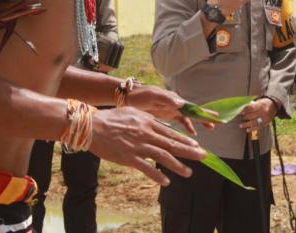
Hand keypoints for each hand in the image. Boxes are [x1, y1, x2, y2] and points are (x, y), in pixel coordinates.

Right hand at [89, 106, 205, 186]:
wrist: (92, 126)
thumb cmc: (112, 118)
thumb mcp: (133, 113)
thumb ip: (147, 120)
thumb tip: (157, 125)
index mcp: (148, 123)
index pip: (171, 133)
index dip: (185, 140)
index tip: (196, 145)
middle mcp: (146, 134)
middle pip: (172, 144)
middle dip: (189, 151)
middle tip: (203, 156)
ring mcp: (138, 146)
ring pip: (163, 156)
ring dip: (177, 165)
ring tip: (189, 172)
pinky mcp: (128, 158)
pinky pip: (146, 168)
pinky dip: (157, 175)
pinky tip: (166, 181)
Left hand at [126, 84, 213, 134]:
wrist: (128, 98)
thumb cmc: (140, 94)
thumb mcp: (153, 95)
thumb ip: (167, 99)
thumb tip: (182, 103)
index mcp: (174, 99)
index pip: (192, 106)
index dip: (204, 112)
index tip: (215, 116)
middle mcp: (175, 104)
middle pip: (194, 111)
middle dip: (206, 116)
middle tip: (218, 122)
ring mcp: (171, 109)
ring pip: (189, 117)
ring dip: (199, 122)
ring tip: (211, 127)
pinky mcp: (166, 114)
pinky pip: (180, 121)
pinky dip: (187, 126)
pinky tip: (192, 133)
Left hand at [239, 97, 278, 131]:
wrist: (274, 105)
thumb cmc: (263, 103)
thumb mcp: (259, 101)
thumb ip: (252, 105)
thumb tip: (242, 110)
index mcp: (261, 104)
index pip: (251, 108)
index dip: (245, 111)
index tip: (240, 113)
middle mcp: (264, 111)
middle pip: (252, 115)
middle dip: (245, 117)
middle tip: (241, 118)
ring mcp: (266, 118)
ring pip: (254, 122)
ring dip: (247, 124)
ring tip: (241, 125)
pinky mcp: (266, 122)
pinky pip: (258, 127)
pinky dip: (252, 129)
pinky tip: (247, 129)